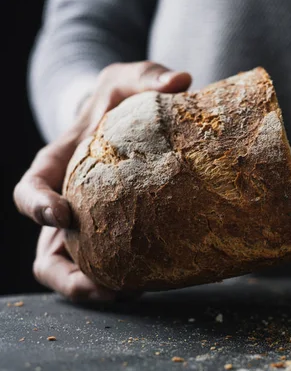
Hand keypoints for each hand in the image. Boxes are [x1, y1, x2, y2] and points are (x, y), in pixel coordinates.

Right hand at [14, 61, 191, 300]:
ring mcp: (89, 225)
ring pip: (75, 269)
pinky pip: (114, 265)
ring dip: (95, 287)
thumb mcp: (130, 80)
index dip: (37, 205)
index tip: (60, 215)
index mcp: (58, 164)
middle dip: (64, 273)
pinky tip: (158, 280)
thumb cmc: (121, 99)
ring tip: (131, 293)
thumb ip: (149, 77)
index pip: (30, 189)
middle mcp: (66, 203)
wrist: (131, 118)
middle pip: (47, 251)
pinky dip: (128, 277)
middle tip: (97, 285)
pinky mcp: (117, 236)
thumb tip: (180, 81)